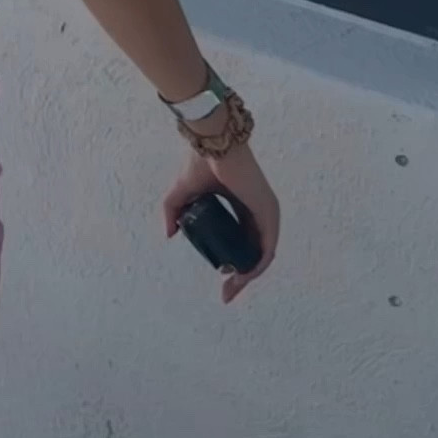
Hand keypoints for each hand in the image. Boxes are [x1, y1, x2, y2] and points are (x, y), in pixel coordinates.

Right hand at [163, 144, 279, 303]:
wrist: (213, 143)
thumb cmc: (201, 162)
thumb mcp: (182, 193)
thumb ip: (174, 212)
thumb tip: (169, 235)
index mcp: (243, 207)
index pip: (243, 242)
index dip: (234, 264)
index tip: (221, 281)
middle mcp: (258, 212)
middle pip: (254, 252)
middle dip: (241, 277)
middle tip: (225, 294)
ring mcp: (266, 213)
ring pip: (262, 254)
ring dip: (248, 275)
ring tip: (230, 288)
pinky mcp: (269, 212)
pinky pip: (267, 247)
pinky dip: (257, 265)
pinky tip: (243, 276)